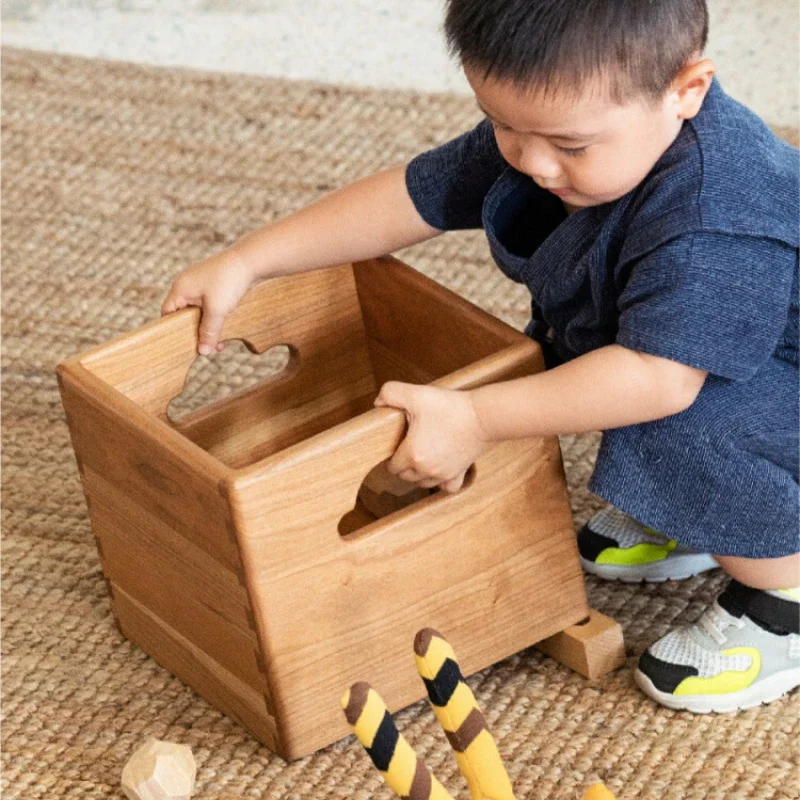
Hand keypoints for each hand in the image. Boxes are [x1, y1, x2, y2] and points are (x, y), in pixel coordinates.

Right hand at [161, 251, 253, 354]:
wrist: (250, 261)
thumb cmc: (229, 281)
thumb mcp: (217, 311)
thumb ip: (209, 332)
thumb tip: (202, 352)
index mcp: (180, 288)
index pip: (167, 313)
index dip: (173, 329)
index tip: (184, 345)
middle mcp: (186, 285)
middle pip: (183, 314)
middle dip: (194, 332)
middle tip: (204, 348)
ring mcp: (200, 284)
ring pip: (198, 312)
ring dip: (207, 328)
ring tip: (218, 344)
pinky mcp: (213, 285)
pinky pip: (208, 306)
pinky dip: (214, 319)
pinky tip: (224, 331)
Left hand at [373, 382, 489, 492]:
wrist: (482, 415)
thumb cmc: (450, 406)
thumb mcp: (416, 394)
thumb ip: (390, 393)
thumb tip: (377, 402)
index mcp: (412, 454)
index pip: (392, 468)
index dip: (391, 457)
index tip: (397, 445)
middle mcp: (427, 470)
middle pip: (405, 478)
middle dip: (402, 466)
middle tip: (408, 448)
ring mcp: (444, 474)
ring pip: (422, 484)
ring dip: (418, 475)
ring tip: (422, 456)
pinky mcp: (459, 474)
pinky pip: (446, 488)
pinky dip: (441, 482)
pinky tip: (440, 470)